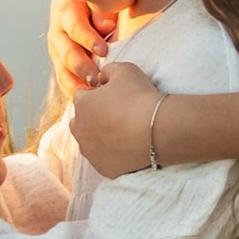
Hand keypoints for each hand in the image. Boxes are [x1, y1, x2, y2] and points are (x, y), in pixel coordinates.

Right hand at [47, 0, 116, 112]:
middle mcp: (56, 33)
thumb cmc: (97, 1)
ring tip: (93, 95)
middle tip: (98, 79)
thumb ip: (103, 12)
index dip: (89, 39)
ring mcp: (56, 51)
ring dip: (77, 85)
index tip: (104, 50)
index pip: (76, 27)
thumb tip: (107, 27)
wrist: (78, 3)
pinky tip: (86, 102)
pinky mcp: (60, 65)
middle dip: (82, 68)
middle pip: (67, 53)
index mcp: (65, 11)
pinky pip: (64, 82)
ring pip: (62, 72)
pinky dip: (74, 93)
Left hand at [68, 64, 162, 179]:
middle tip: (117, 114)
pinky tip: (128, 146)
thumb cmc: (140, 96)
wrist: (158, 130)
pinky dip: (111, 154)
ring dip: (100, 136)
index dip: (97, 94)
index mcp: (81, 104)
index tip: (114, 95)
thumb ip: (108, 71)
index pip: (82, 96)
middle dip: (92, 116)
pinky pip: (103, 159)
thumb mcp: (125, 69)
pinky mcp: (103, 168)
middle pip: (81, 121)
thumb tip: (101, 78)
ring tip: (123, 131)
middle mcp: (80, 130)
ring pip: (89, 142)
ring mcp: (90, 152)